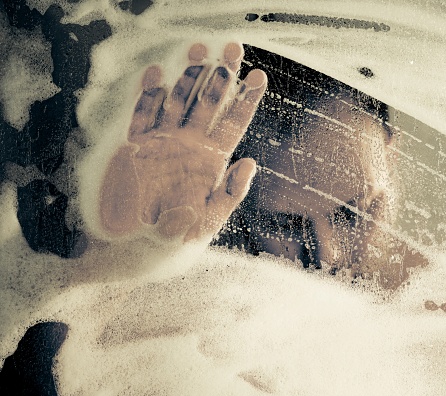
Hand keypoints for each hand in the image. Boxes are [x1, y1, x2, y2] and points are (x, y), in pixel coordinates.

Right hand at [100, 42, 266, 240]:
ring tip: (198, 51)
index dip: (247, 99)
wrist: (136, 245)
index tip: (259, 76)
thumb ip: (230, 192)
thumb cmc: (178, 236)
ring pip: (177, 102)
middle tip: (230, 49)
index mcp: (211, 159)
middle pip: (209, 103)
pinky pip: (143, 115)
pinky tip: (157, 73)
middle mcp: (189, 145)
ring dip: (188, 77)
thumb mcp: (210, 218)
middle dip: (220, 76)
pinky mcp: (136, 146)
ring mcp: (163, 143)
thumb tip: (250, 163)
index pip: (233, 123)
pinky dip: (148, 94)